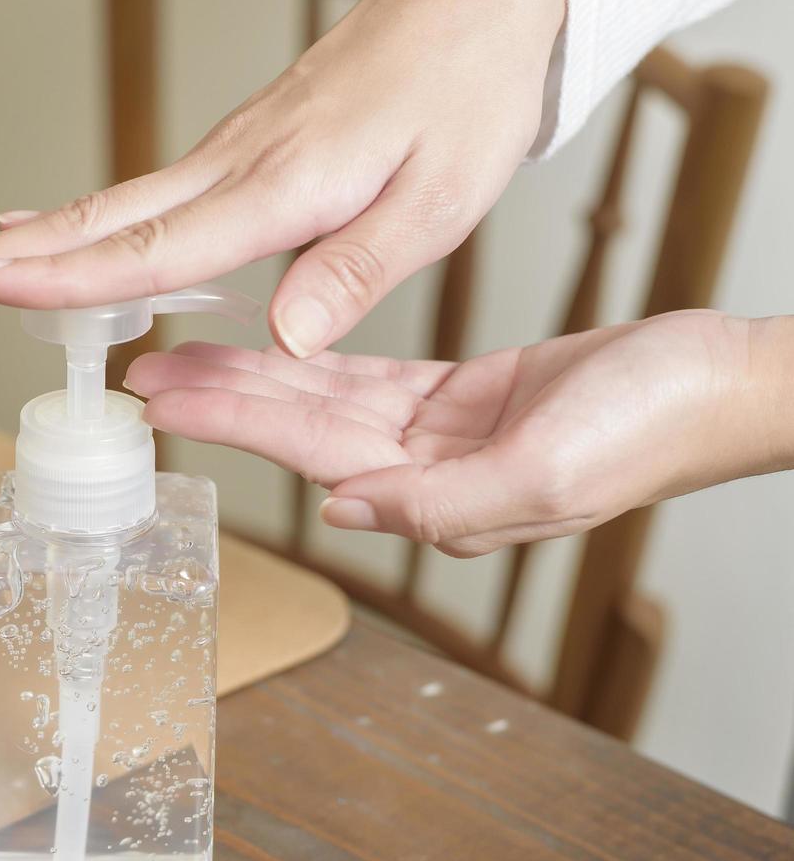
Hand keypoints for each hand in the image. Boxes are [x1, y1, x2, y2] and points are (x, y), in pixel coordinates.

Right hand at [0, 0, 564, 356]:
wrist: (476, 1)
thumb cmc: (465, 96)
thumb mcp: (442, 198)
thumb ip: (355, 270)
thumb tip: (285, 338)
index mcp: (282, 184)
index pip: (153, 244)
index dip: (62, 275)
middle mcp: (234, 166)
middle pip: (94, 219)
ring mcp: (224, 155)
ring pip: (102, 206)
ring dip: (14, 241)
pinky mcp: (232, 155)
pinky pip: (135, 199)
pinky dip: (69, 224)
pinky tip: (35, 236)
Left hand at [125, 310, 793, 556]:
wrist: (714, 383)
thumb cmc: (650, 430)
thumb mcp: (547, 474)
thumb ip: (442, 504)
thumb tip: (345, 510)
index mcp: (437, 499)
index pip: (309, 457)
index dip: (233, 425)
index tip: (166, 403)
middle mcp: (422, 474)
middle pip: (298, 429)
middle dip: (221, 400)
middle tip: (146, 373)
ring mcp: (436, 437)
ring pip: (322, 401)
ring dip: (255, 376)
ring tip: (183, 356)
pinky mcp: (456, 398)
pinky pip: (366, 378)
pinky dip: (315, 364)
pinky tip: (268, 350)